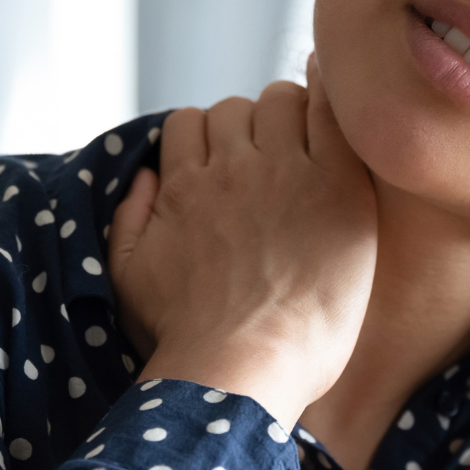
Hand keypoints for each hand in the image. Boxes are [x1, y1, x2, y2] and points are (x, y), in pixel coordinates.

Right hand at [106, 59, 377, 428]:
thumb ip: (129, 217)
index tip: (227, 166)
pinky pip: (332, 116)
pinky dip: (333, 106)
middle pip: (236, 107)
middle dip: (250, 128)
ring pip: (282, 100)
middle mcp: (229, 168)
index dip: (207, 138)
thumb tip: (145, 176)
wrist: (242, 369)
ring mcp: (285, 172)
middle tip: (273, 166)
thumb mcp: (129, 277)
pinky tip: (341, 125)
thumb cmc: (187, 338)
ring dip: (291, 115)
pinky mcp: (336, 186)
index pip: (188, 121)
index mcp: (182, 186)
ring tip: (306, 154)